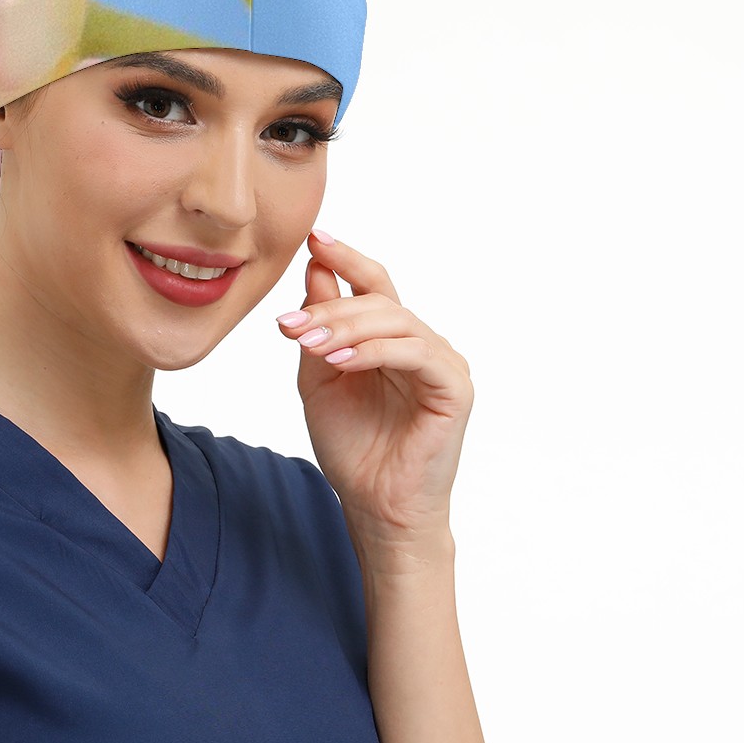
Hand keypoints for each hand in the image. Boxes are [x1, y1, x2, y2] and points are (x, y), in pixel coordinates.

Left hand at [275, 230, 473, 557]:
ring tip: (307, 343)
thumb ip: (319, 327)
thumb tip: (314, 269)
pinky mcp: (454, 388)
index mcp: (390, 338)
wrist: (375, 506)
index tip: (313, 237)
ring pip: (394, 321)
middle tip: (289, 325)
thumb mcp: (320, 377)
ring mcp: (441, 363)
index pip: (372, 283)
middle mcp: (420, 343)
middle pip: (378, 299)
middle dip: (329, 306)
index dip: (345, 257)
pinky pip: (414, 354)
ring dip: (345, 327)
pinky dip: (373, 352)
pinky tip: (339, 361)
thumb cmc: (352, 446)